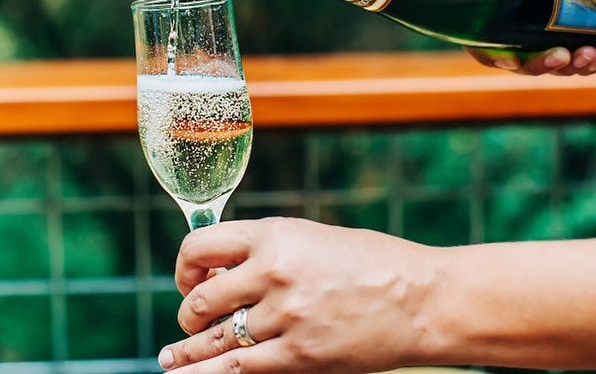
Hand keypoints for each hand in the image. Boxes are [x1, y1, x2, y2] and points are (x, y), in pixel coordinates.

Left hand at [158, 217, 440, 372]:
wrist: (423, 299)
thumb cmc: (373, 263)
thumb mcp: (313, 239)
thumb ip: (267, 252)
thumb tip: (221, 274)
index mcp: (275, 234)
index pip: (201, 247)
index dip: (185, 266)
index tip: (189, 279)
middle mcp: (273, 271)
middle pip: (201, 299)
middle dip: (189, 313)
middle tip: (192, 321)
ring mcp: (285, 315)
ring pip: (214, 339)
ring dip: (188, 351)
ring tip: (172, 358)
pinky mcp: (299, 355)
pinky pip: (238, 369)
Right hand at [466, 0, 595, 75]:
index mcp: (482, 4)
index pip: (481, 47)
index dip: (497, 59)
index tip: (514, 59)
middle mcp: (504, 24)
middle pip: (517, 63)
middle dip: (541, 66)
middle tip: (566, 54)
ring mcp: (532, 29)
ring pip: (545, 64)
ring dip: (568, 69)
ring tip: (592, 57)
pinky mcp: (557, 30)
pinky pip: (566, 57)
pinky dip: (582, 63)